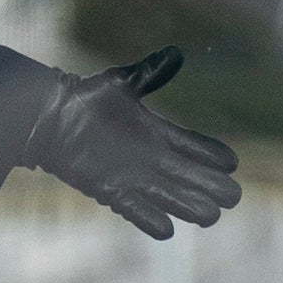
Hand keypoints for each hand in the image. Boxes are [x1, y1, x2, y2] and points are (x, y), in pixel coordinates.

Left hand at [21, 45, 237, 239]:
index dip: (213, 155)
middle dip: (212, 187)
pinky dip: (149, 219)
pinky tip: (167, 230)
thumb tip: (176, 52)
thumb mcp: (120, 83)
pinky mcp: (111, 191)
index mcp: (158, 134)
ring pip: (171, 197)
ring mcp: (134, 177)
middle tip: (232, 196)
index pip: (195, 147)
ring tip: (211, 216)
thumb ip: (149, 73)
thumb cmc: (85, 98)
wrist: (50, 118)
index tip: (231, 162)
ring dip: (189, 206)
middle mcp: (152, 159)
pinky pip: (135, 209)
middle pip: (191, 177)